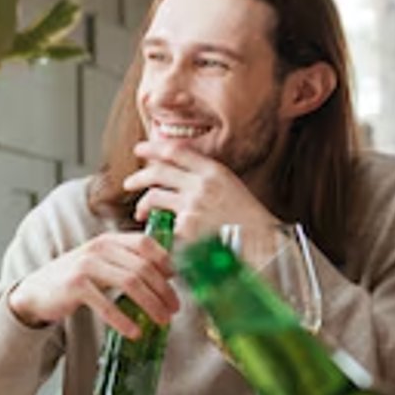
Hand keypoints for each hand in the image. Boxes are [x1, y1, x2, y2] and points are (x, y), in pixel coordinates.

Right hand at [5, 231, 177, 337]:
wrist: (37, 292)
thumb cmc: (75, 280)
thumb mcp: (101, 263)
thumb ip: (126, 263)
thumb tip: (166, 277)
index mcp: (109, 240)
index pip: (146, 243)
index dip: (165, 261)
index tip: (176, 281)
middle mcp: (98, 248)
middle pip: (143, 266)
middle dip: (164, 290)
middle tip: (174, 309)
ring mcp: (86, 265)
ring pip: (130, 283)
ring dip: (151, 304)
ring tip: (162, 321)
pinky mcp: (75, 286)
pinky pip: (107, 304)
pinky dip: (123, 320)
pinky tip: (134, 332)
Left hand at [123, 140, 277, 240]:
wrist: (266, 247)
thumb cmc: (250, 222)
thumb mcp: (231, 188)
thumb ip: (205, 180)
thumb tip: (175, 178)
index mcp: (214, 171)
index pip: (175, 151)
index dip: (153, 147)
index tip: (140, 149)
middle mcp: (202, 185)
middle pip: (157, 172)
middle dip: (138, 177)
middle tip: (128, 183)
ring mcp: (192, 206)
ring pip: (153, 198)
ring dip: (141, 205)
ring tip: (140, 212)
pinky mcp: (186, 229)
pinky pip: (162, 226)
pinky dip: (158, 231)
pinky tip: (160, 237)